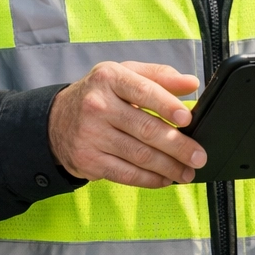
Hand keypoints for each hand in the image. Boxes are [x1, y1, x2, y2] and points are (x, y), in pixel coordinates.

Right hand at [47, 61, 206, 187]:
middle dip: (178, 146)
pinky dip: (149, 179)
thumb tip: (192, 84)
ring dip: (168, 167)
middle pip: (145, 129)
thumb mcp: (125, 74)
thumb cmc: (101, 95)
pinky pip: (125, 174)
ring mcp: (91, 134)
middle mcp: (97, 105)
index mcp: (109, 78)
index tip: (187, 119)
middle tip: (198, 156)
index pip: (143, 91)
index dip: (167, 105)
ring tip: (187, 172)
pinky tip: (165, 179)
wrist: (55, 121)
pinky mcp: (88, 160)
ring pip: (138, 155)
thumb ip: (159, 76)